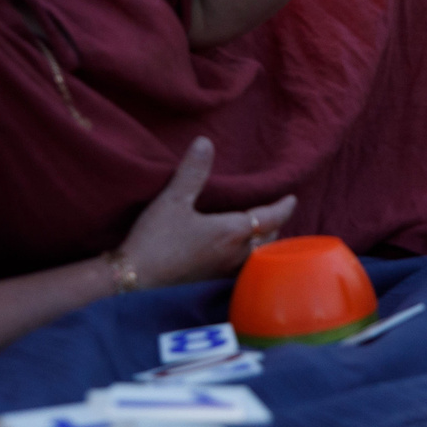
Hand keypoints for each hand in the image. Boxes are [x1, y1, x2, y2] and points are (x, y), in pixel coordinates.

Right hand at [116, 138, 296, 290]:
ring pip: (258, 257)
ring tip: (262, 235)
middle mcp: (236, 254)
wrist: (134, 281)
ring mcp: (225, 272)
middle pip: (269, 239)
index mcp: (232, 231)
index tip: (292, 199)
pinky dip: (250, 261)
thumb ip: (192, 171)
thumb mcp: (173, 200)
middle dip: (276, 226)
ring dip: (264, 245)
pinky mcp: (212, 284)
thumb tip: (205, 141)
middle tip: (277, 214)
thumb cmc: (155, 240)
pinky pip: (243, 271)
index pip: (270, 217)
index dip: (283, 207)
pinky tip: (238, 258)